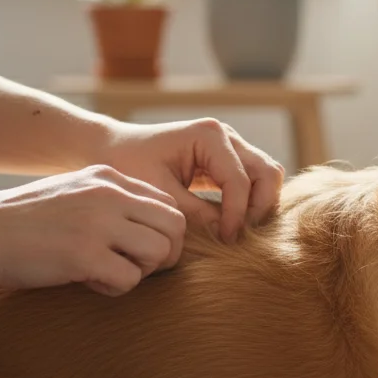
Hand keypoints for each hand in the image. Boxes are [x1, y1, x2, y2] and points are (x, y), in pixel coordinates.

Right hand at [0, 165, 187, 295]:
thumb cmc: (22, 220)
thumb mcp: (73, 192)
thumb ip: (111, 202)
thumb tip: (151, 229)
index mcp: (109, 177)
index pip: (168, 204)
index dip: (163, 233)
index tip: (139, 249)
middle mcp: (109, 194)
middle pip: (175, 227)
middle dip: (165, 255)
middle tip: (135, 267)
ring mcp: (98, 223)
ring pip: (160, 253)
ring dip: (141, 272)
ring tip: (107, 273)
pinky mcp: (84, 255)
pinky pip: (130, 279)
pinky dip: (115, 288)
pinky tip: (88, 281)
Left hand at [99, 119, 284, 242]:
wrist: (109, 149)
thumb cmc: (127, 166)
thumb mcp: (160, 194)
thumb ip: (197, 215)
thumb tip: (229, 236)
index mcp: (210, 136)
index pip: (241, 181)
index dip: (237, 215)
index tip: (225, 241)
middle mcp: (227, 136)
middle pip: (268, 173)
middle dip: (258, 208)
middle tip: (238, 236)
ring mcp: (230, 146)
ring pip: (267, 176)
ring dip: (258, 205)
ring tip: (237, 231)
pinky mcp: (226, 160)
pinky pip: (254, 181)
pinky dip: (250, 202)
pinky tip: (232, 223)